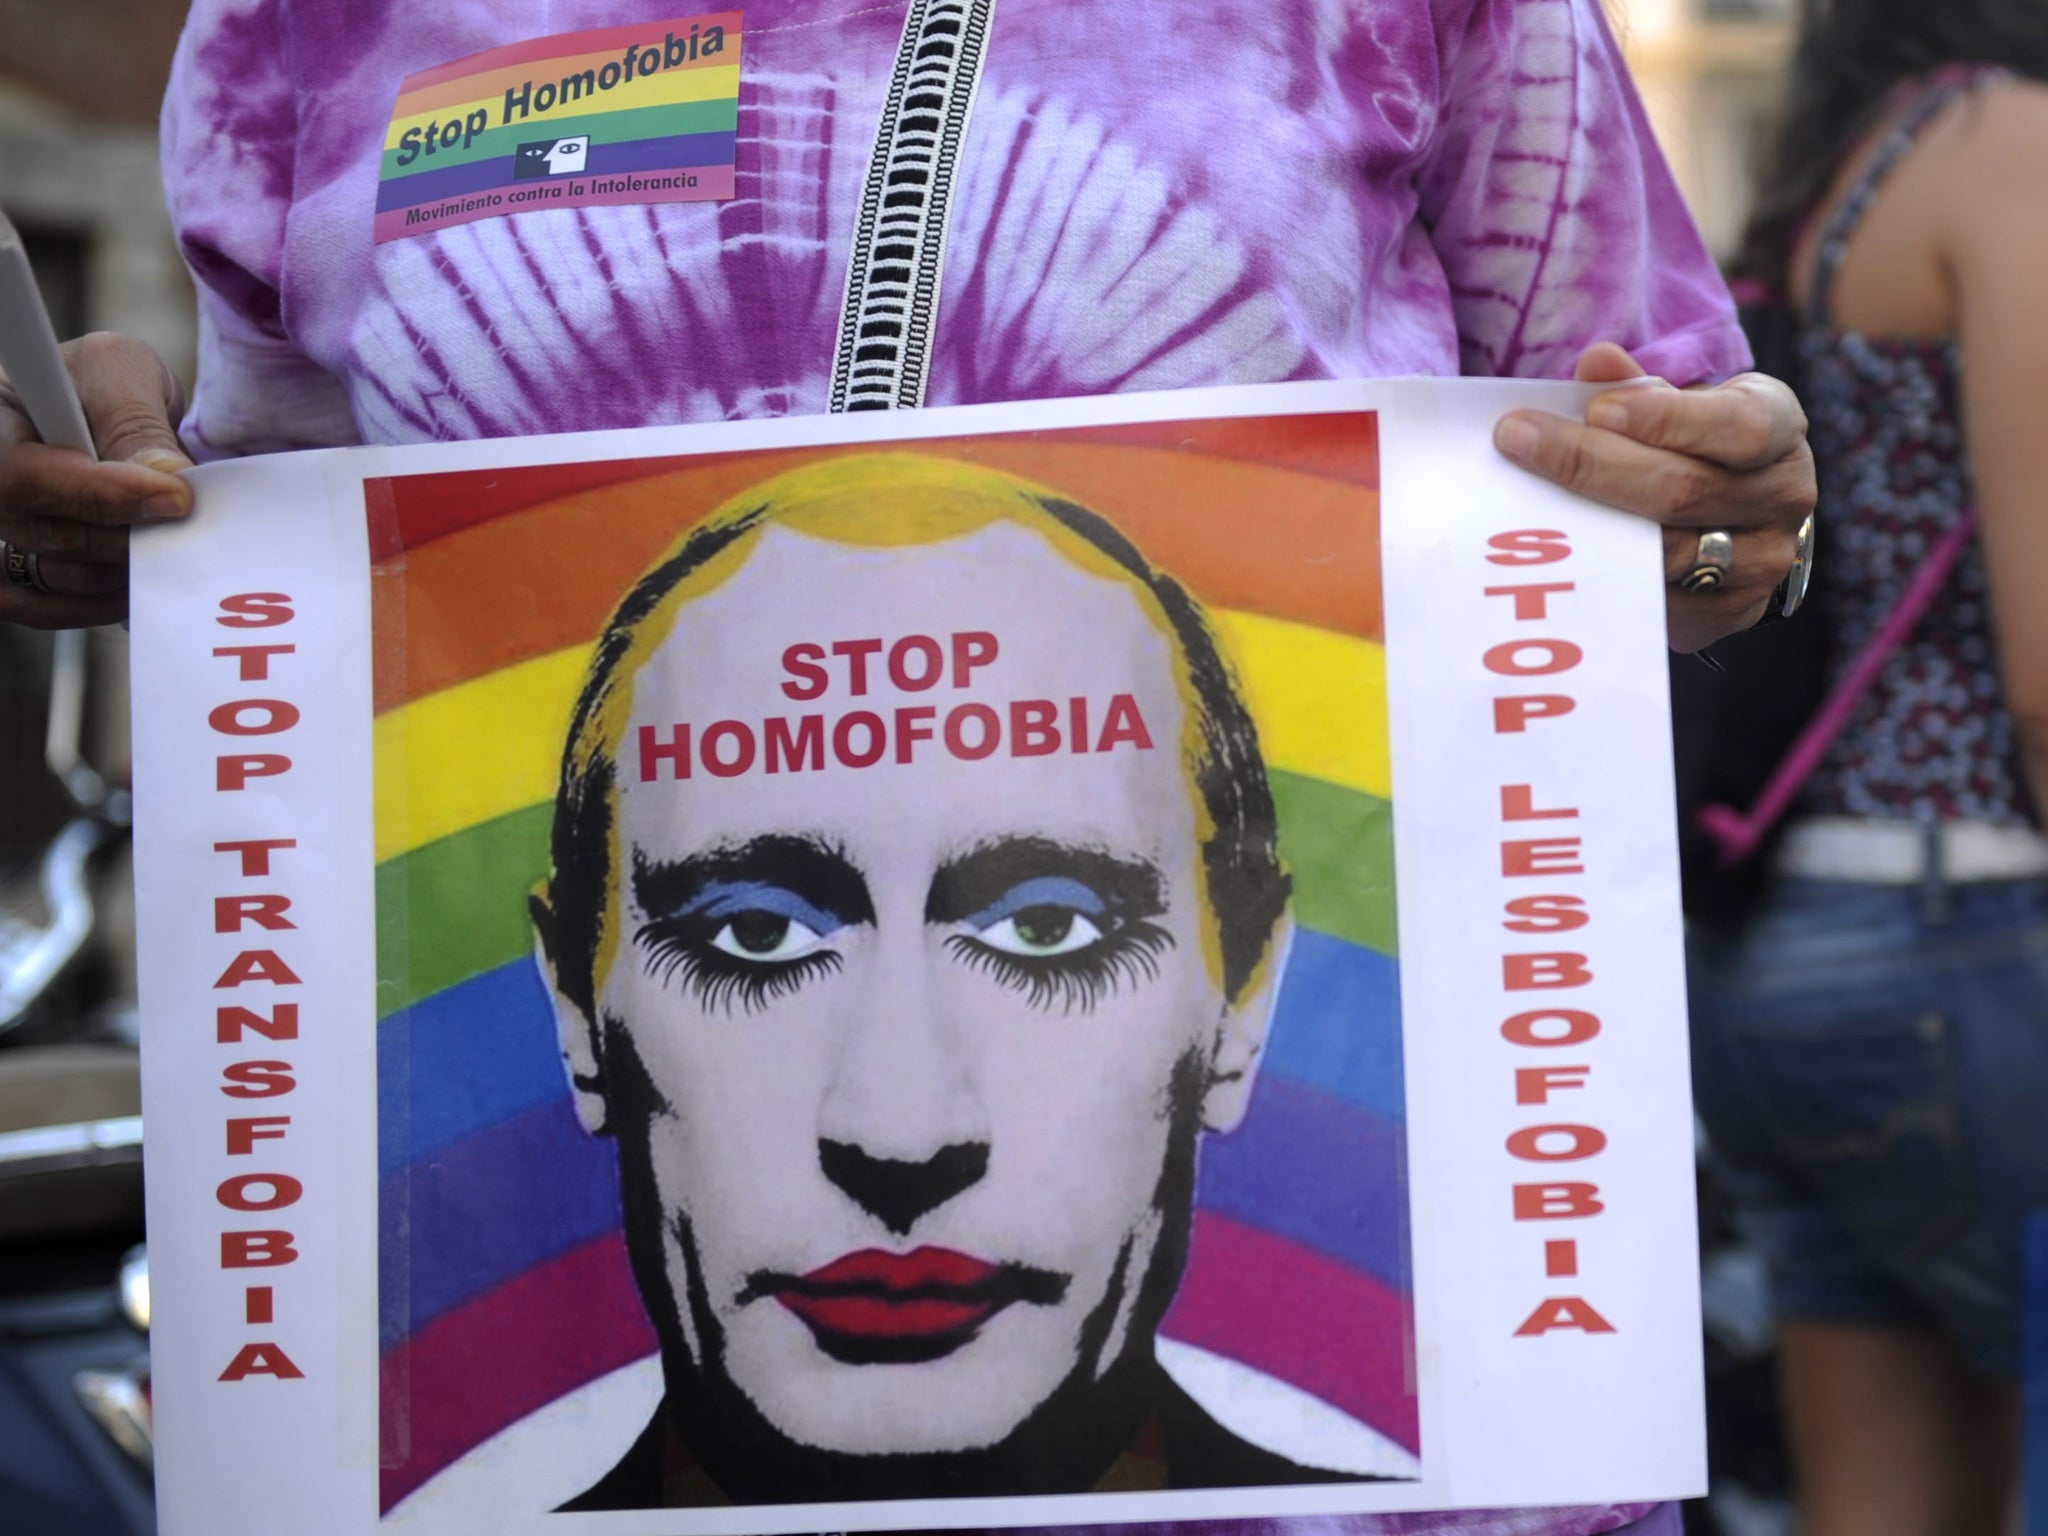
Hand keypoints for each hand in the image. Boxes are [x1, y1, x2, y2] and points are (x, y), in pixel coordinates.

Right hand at [0, 332, 193, 629]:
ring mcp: (1, 530)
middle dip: (129, 536)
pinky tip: (136, 580)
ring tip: (168, 542)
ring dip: (125, 570)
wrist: (98, 409)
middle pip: (47, 534)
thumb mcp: (121, 373)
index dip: (99, 495)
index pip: (21, 475)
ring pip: (56, 576)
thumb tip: (164, 479)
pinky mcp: (19, 569)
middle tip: (185, 524)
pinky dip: (103, 602)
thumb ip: (136, 423)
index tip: (175, 496)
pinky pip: (50, 608)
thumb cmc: (99, 384)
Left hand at [1492, 342, 1815, 652]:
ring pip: (1666, 553)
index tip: (1594, 409)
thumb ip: (1636, 387)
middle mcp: (1784, 495)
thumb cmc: (1692, 442)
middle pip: (1684, 491)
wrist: (1733, 515)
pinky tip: (1553, 553)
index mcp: (1779, 427)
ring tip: (1520, 498)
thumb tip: (1596, 364)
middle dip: (1591, 464)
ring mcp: (1762, 561)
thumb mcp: (1677, 401)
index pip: (1737, 427)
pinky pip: (1658, 601)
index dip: (1665, 419)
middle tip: (1518, 440)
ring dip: (1585, 525)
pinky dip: (1604, 575)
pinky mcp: (1729, 612)